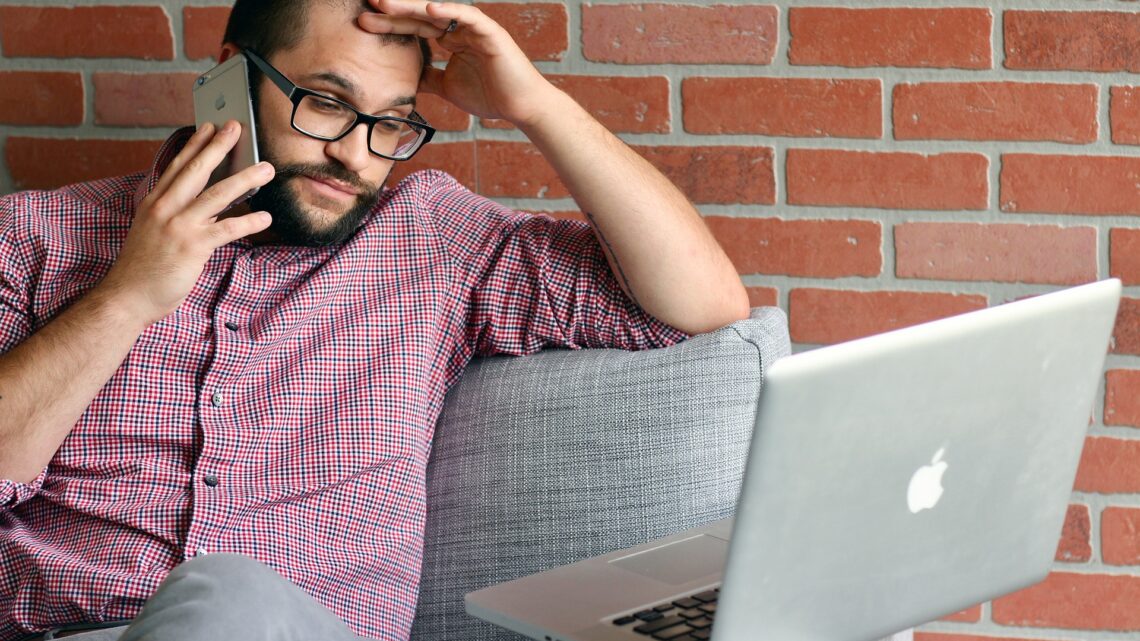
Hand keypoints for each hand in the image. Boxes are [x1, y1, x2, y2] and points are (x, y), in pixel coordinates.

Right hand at [98, 121, 275, 325]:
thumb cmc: (143, 268)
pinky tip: (266, 217)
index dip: (194, 145)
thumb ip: (177, 215)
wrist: (127, 297)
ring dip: (245, 179)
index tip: (208, 126)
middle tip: (236, 127)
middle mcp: (165, 209)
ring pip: (217, 195)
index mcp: (154, 203)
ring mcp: (178, 226)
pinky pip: (227, 229)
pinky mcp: (193, 246)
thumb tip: (208, 206)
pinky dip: (249, 221)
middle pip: (196, 171)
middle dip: (218, 146)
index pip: (177, 166)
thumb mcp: (154, 232)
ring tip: (266, 168)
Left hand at [359, 0, 558, 126]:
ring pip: (440, 11)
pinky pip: (468, 16)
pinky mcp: (491, 33)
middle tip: (367, 3)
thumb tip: (407, 78)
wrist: (521, 107)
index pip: (414, 27)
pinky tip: (429, 9)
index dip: (390, 24)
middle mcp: (460, 29)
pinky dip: (449, 11)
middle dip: (393, 10)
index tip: (363, 23)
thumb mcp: (448, 87)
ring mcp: (475, 28)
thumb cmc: (491, 97)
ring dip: (412, 6)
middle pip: (421, 15)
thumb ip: (429, 79)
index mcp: (451, 40)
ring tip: (386, 3)